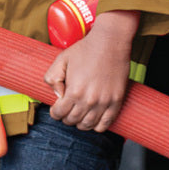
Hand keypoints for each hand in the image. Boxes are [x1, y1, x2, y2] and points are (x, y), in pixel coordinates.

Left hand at [44, 9, 138, 132]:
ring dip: (80, 123)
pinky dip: (97, 126)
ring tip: (79, 115)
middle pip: (72, 120)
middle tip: (67, 111)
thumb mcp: (61, 59)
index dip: (55, 112)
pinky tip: (93, 119)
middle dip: (66, 117)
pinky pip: (106, 123)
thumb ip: (52, 78)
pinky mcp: (116, 101)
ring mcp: (104, 102)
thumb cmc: (85, 49)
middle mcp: (88, 100)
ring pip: (88, 125)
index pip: (59, 113)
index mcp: (74, 91)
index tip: (56, 109)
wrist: (110, 42)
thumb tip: (57, 95)